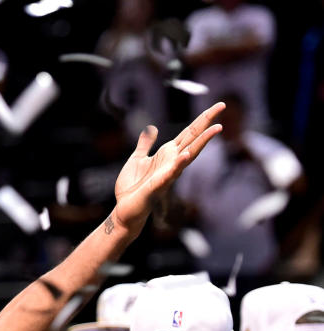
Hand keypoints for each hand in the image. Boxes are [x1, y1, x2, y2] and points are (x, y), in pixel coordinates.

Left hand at [111, 101, 224, 231]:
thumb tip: (151, 129)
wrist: (124, 209)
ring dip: (203, 141)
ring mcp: (168, 173)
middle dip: (207, 122)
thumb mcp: (137, 159)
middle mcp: (172, 161)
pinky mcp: (159, 185)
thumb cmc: (132, 187)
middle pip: (193, 137)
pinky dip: (179, 164)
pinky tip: (186, 154)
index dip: (202, 119)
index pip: (189, 133)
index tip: (219, 105)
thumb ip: (145, 144)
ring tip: (216, 128)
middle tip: (222, 105)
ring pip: (189, 154)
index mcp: (168, 154)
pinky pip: (171, 173)